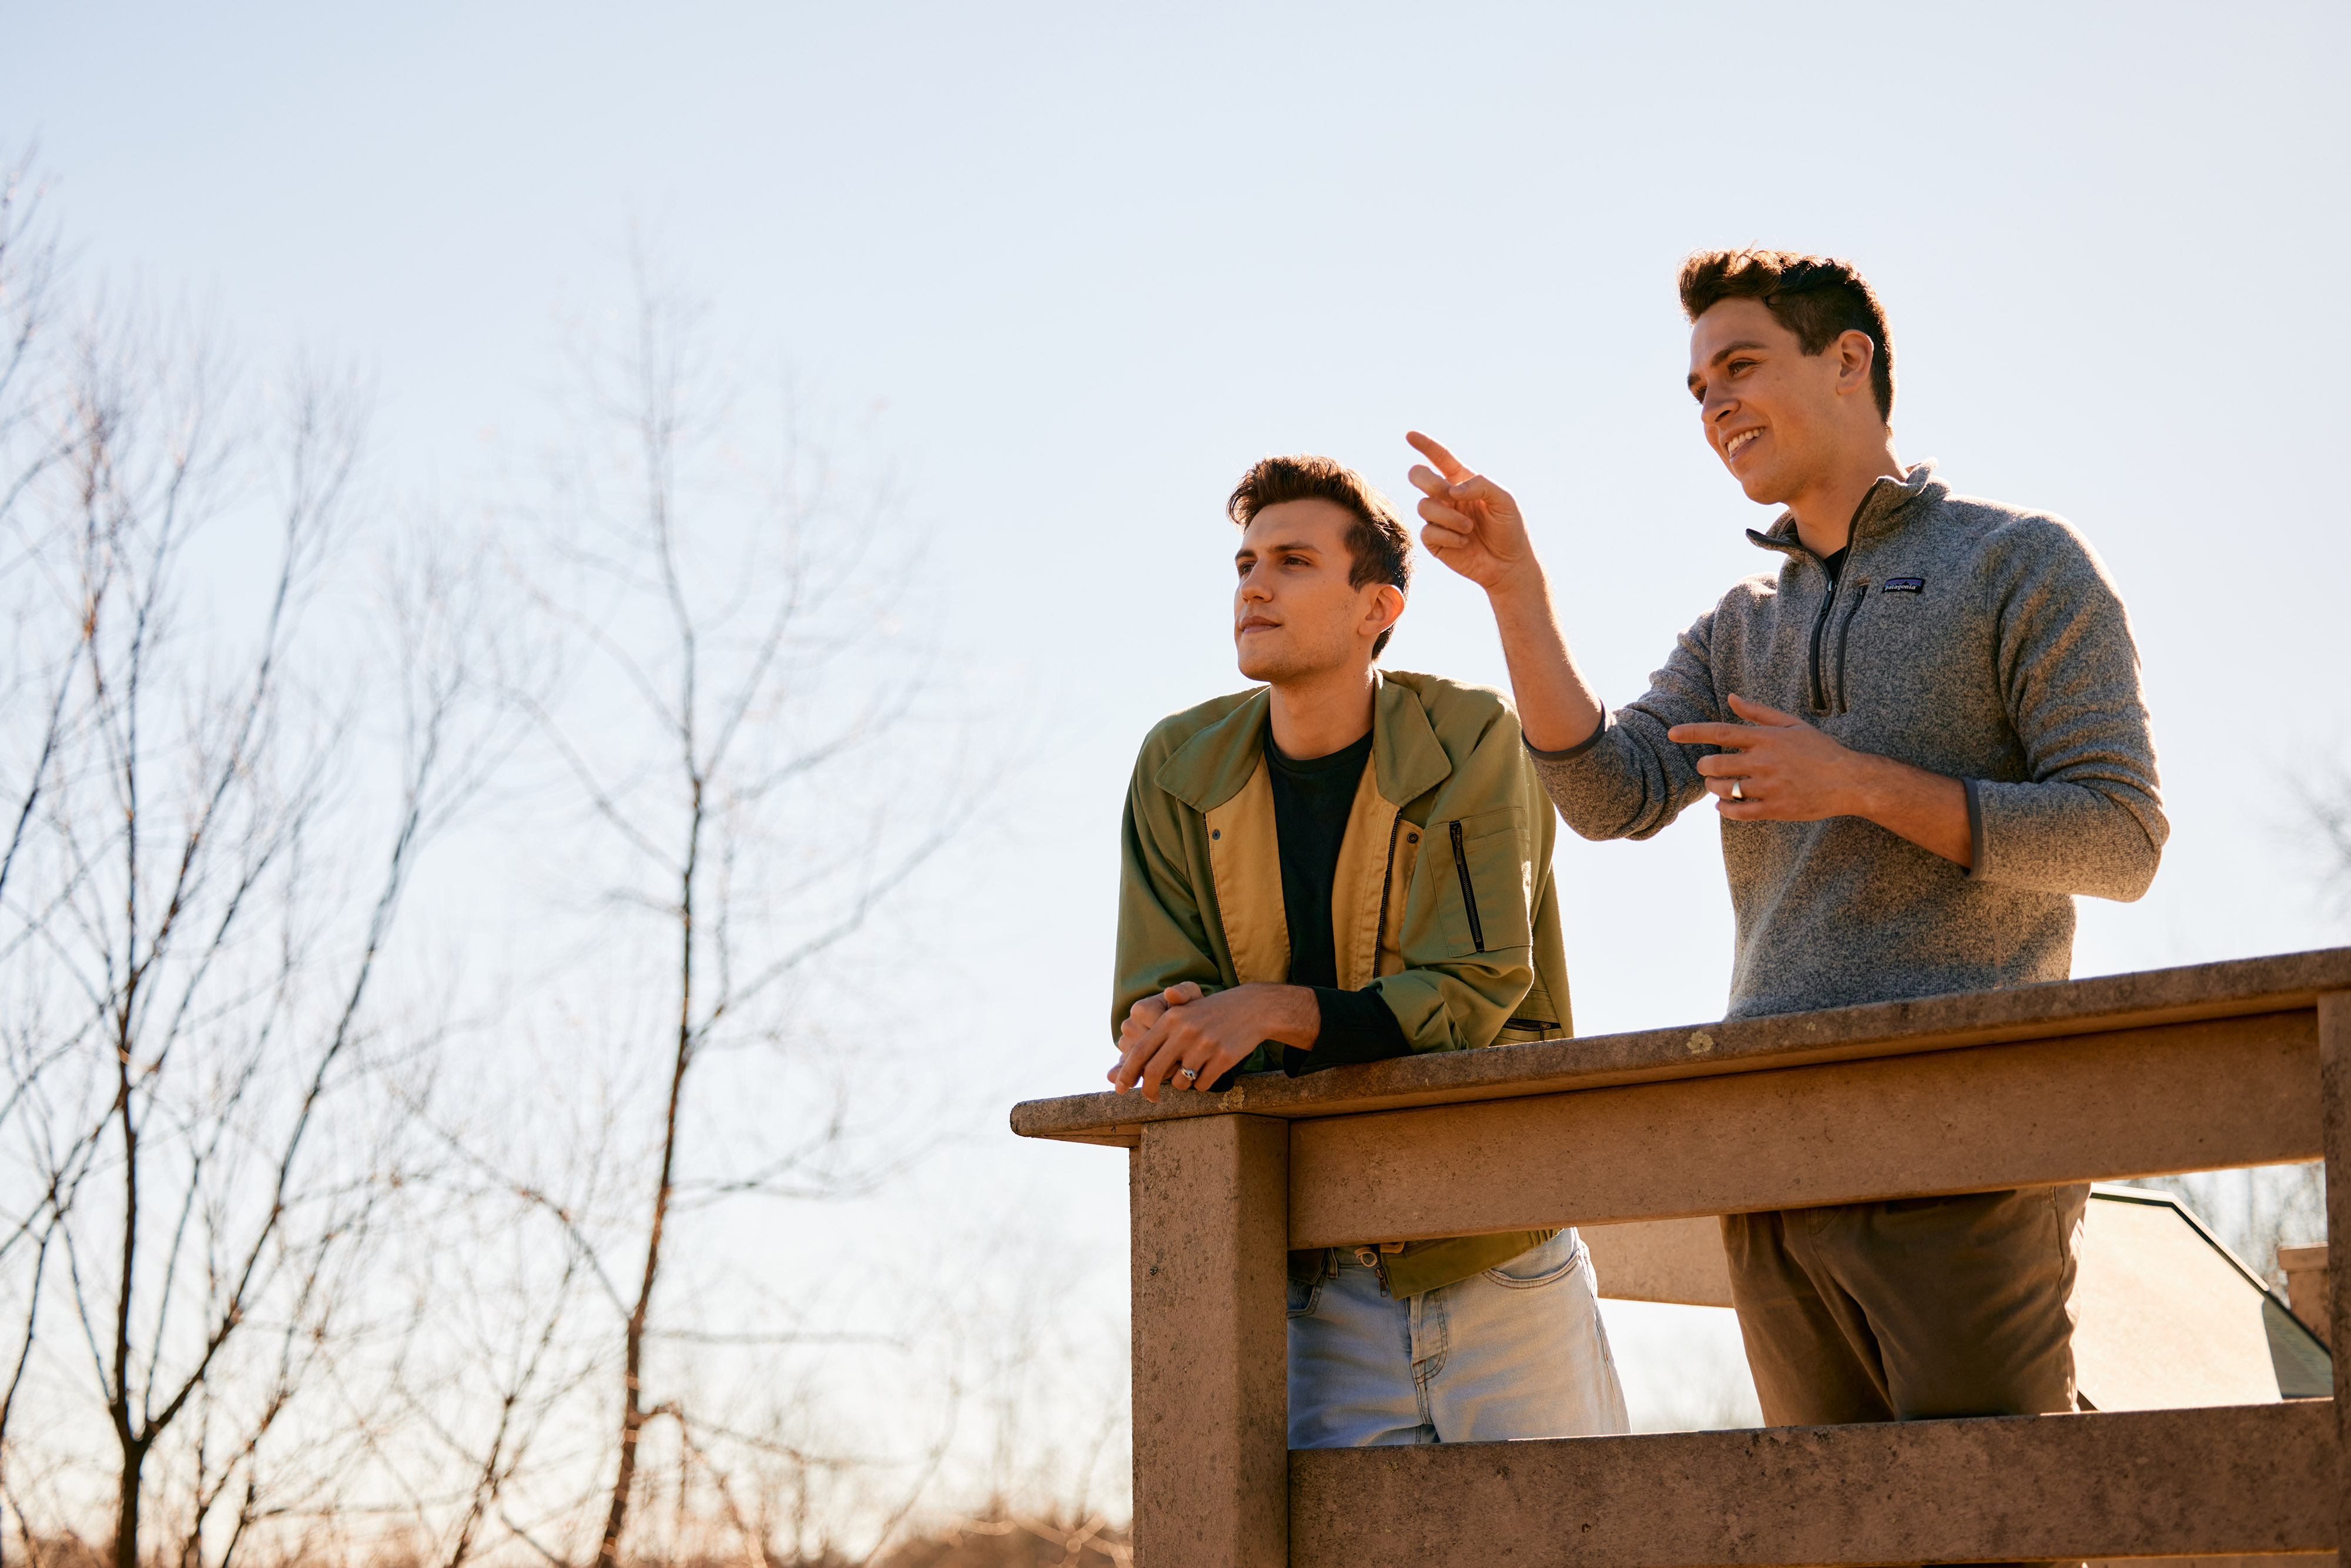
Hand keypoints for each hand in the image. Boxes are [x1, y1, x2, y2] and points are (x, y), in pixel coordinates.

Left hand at [1107, 982, 1316, 1101]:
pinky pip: (1203, 1084)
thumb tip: (1133, 1064)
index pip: (1141, 1051)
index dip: (1127, 1072)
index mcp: (1171, 1019)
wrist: (1253, 1008)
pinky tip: (1210, 1068)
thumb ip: (1158, 1036)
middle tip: (1149, 1097)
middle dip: (1148, 1090)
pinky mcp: (1222, 1058)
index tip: (1120, 1087)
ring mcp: (1205, 1045)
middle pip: (1155, 1072)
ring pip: (1181, 1081)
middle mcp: (1185, 1031)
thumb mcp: (1183, 1014)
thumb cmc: (1211, 1014)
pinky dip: (1203, 1082)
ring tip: (1193, 1069)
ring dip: (1183, 1083)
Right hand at [1404, 432, 1539, 594]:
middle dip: (1429, 482)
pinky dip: (1448, 536)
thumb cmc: (1509, 529)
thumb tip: (1451, 491)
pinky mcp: (1434, 541)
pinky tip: (1464, 543)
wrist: (1508, 564)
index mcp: (1462, 481)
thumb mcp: (1504, 500)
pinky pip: (1427, 531)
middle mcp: (1447, 497)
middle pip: (1419, 476)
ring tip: (1470, 528)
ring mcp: (1438, 519)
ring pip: (1424, 506)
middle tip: (1448, 493)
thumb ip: (1480, 485)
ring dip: (1448, 516)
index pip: (1440, 458)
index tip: (1410, 435)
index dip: (1425, 445)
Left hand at [1668, 694, 1862, 820]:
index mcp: (1766, 738)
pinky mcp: (1774, 809)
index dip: (1693, 732)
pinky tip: (1724, 805)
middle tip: (1709, 768)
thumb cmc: (1820, 750)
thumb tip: (1732, 697)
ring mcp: (1769, 787)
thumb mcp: (1792, 724)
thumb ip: (1759, 712)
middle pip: (1715, 764)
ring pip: (1723, 789)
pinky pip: (1737, 812)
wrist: (1849, 781)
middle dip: (1704, 767)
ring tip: (1719, 785)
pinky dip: (1724, 809)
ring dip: (1714, 787)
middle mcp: (1764, 761)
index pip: (1721, 732)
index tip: (1671, 733)